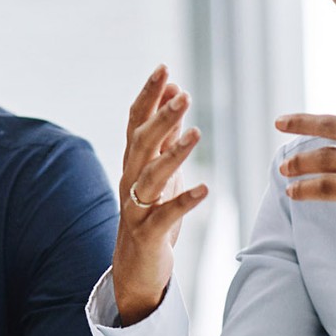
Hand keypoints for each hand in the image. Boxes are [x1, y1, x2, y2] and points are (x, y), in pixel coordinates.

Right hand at [111, 64, 206, 324]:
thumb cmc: (151, 214)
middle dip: (161, 117)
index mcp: (133, 162)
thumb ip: (166, 135)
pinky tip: (205, 190)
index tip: (164, 68)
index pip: (136, 121)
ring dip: (173, 153)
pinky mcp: (148, 233)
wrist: (134, 267)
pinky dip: (184, 201)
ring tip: (196, 132)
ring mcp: (136, 206)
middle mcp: (130, 179)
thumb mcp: (160, 171)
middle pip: (141, 142)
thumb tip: (174, 94)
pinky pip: (166, 215)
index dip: (148, 95)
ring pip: (151, 175)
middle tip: (183, 94)